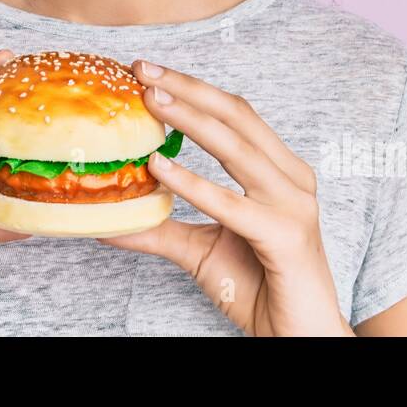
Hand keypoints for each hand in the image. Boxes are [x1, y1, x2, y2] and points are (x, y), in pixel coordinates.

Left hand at [98, 59, 353, 336]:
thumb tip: (109, 218)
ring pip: (237, 148)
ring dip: (190, 119)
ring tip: (150, 101)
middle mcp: (292, 178)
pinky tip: (160, 167)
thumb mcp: (199, 249)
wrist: (297, 337)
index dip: (193, 88)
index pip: (235, 114)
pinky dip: (194, 183)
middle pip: (237, 115)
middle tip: (142, 69)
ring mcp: (293, 205)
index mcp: (279, 170)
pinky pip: (232, 204)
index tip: (147, 72)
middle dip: (188, 88)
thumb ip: (160, 228)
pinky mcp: (285, 236)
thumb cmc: (258, 288)